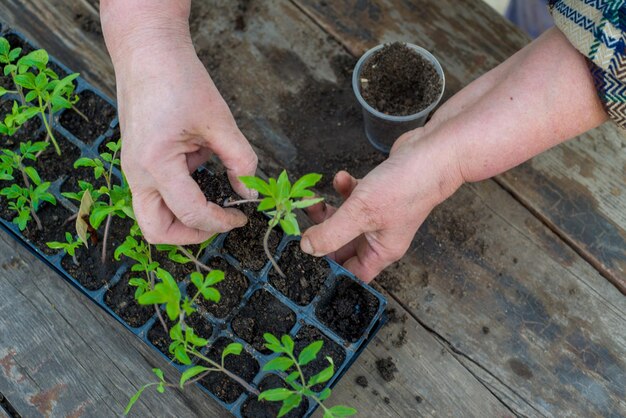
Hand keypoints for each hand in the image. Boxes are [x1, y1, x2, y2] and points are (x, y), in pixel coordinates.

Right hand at [113, 36, 257, 243]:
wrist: (147, 53)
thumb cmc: (180, 80)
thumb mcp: (220, 121)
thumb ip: (241, 161)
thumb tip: (250, 192)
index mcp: (156, 165)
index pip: (190, 213)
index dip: (220, 222)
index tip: (242, 217)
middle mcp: (137, 173)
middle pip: (157, 229)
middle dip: (191, 235)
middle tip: (220, 222)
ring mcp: (133, 169)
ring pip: (152, 215)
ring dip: (183, 215)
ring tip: (213, 195)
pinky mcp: (137, 161)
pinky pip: (156, 192)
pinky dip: (179, 192)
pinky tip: (200, 165)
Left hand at [300, 128, 461, 281]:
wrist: (433, 152)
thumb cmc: (405, 187)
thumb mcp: (361, 213)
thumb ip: (332, 233)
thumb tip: (307, 248)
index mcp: (380, 252)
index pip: (350, 273)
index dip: (328, 270)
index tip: (305, 258)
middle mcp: (379, 237)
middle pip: (341, 245)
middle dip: (321, 234)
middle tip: (302, 223)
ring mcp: (378, 214)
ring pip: (343, 220)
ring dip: (327, 210)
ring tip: (313, 199)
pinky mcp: (377, 193)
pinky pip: (353, 197)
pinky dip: (343, 189)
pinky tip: (341, 178)